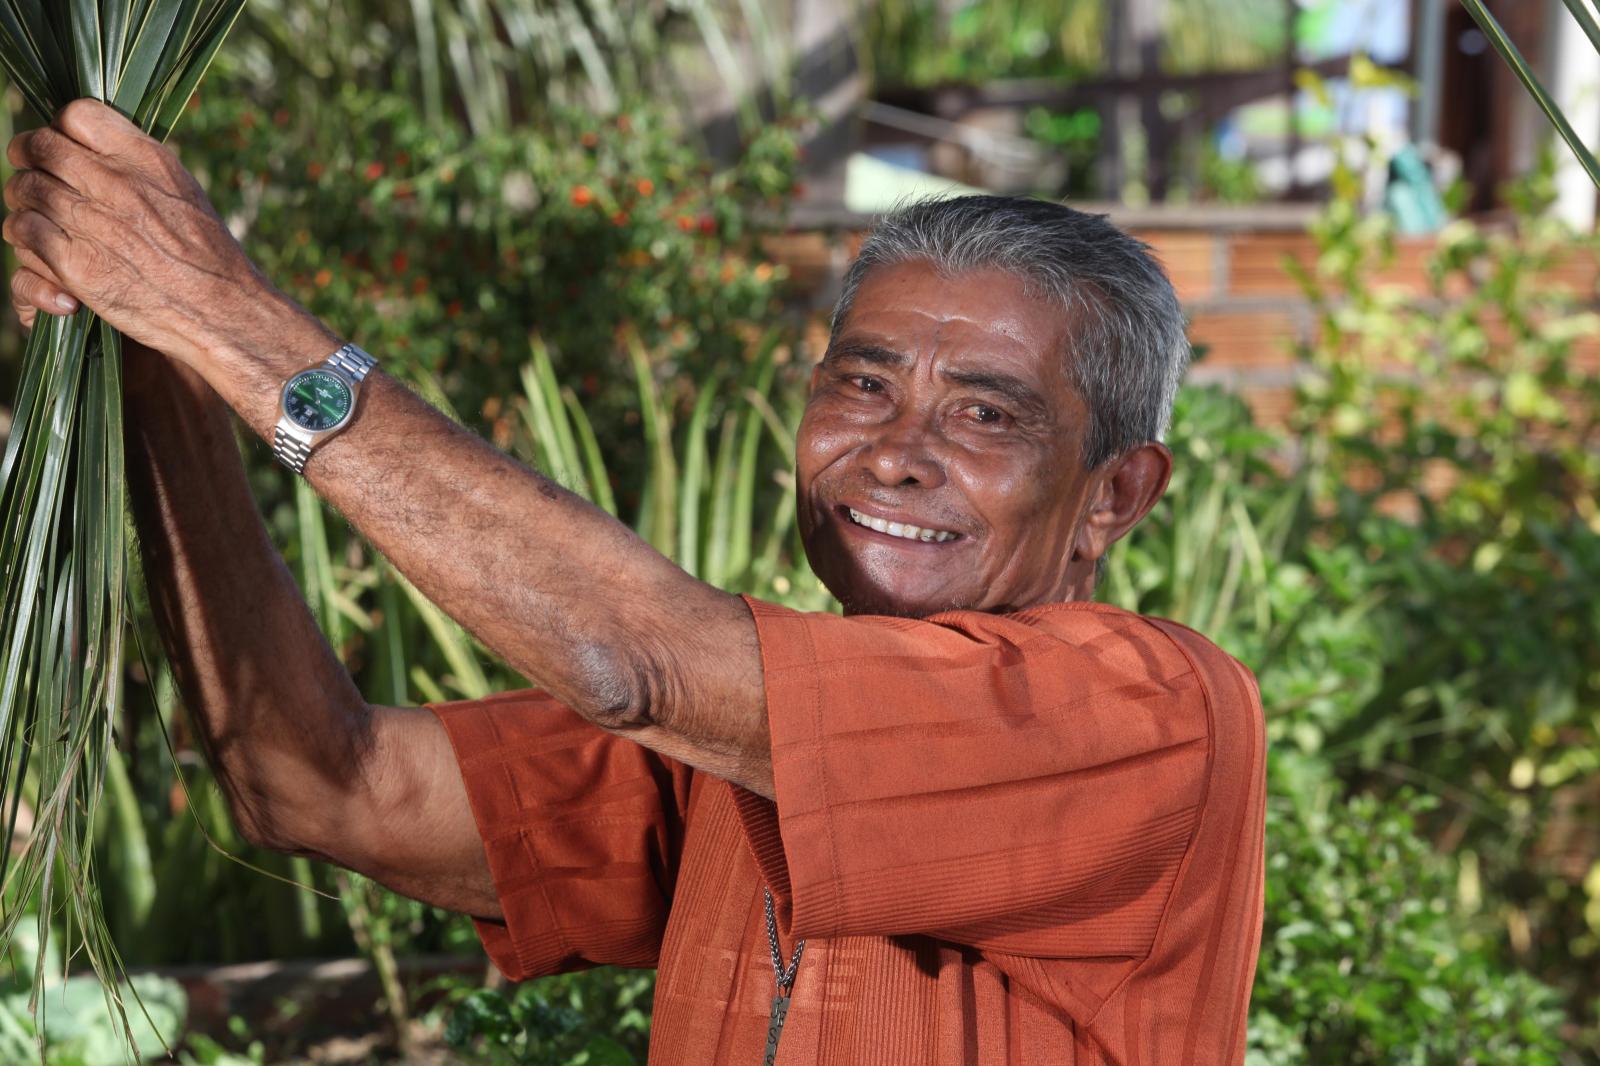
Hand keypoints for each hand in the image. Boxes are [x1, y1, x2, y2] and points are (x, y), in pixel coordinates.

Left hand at [3, 99, 277, 370]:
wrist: (221, 313)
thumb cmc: (210, 257)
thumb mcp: (186, 192)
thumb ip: (139, 166)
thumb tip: (97, 152)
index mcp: (146, 160)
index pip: (76, 114)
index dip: (59, 127)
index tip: (61, 145)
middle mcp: (116, 183)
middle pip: (40, 147)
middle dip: (27, 157)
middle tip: (30, 171)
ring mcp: (91, 222)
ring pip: (23, 190)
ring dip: (23, 201)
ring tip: (34, 214)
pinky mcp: (75, 264)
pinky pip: (24, 232)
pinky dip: (25, 238)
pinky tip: (39, 249)